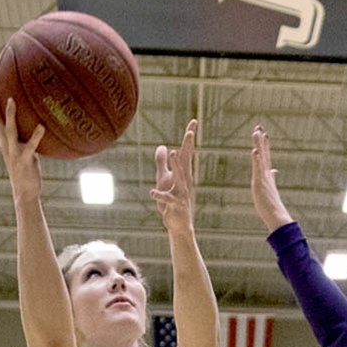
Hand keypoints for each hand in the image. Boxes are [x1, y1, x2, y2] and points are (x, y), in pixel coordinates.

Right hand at [0, 85, 43, 202]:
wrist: (25, 193)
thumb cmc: (27, 172)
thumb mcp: (25, 152)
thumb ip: (26, 139)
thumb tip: (37, 125)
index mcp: (4, 143)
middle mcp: (6, 146)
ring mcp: (14, 153)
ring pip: (9, 131)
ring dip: (10, 115)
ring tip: (12, 100)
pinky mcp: (24, 161)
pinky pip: (30, 146)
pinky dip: (36, 136)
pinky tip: (42, 126)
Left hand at [150, 120, 196, 234]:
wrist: (179, 225)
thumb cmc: (171, 201)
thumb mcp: (164, 179)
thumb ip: (162, 163)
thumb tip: (162, 146)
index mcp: (182, 174)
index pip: (186, 152)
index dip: (189, 137)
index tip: (194, 121)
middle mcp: (184, 181)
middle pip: (186, 161)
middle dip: (188, 147)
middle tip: (191, 132)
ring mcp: (181, 194)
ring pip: (179, 178)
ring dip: (176, 165)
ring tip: (173, 152)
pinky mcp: (175, 206)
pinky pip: (167, 199)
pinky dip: (160, 195)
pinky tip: (152, 192)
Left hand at [251, 126, 293, 231]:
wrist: (275, 215)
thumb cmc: (271, 205)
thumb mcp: (269, 187)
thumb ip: (272, 177)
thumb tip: (274, 170)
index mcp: (267, 175)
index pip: (266, 157)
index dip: (265, 145)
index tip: (264, 134)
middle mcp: (266, 174)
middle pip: (264, 153)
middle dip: (261, 140)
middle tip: (259, 126)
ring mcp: (264, 177)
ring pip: (261, 157)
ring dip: (259, 145)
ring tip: (256, 132)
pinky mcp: (260, 182)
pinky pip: (258, 169)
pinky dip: (257, 159)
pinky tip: (254, 151)